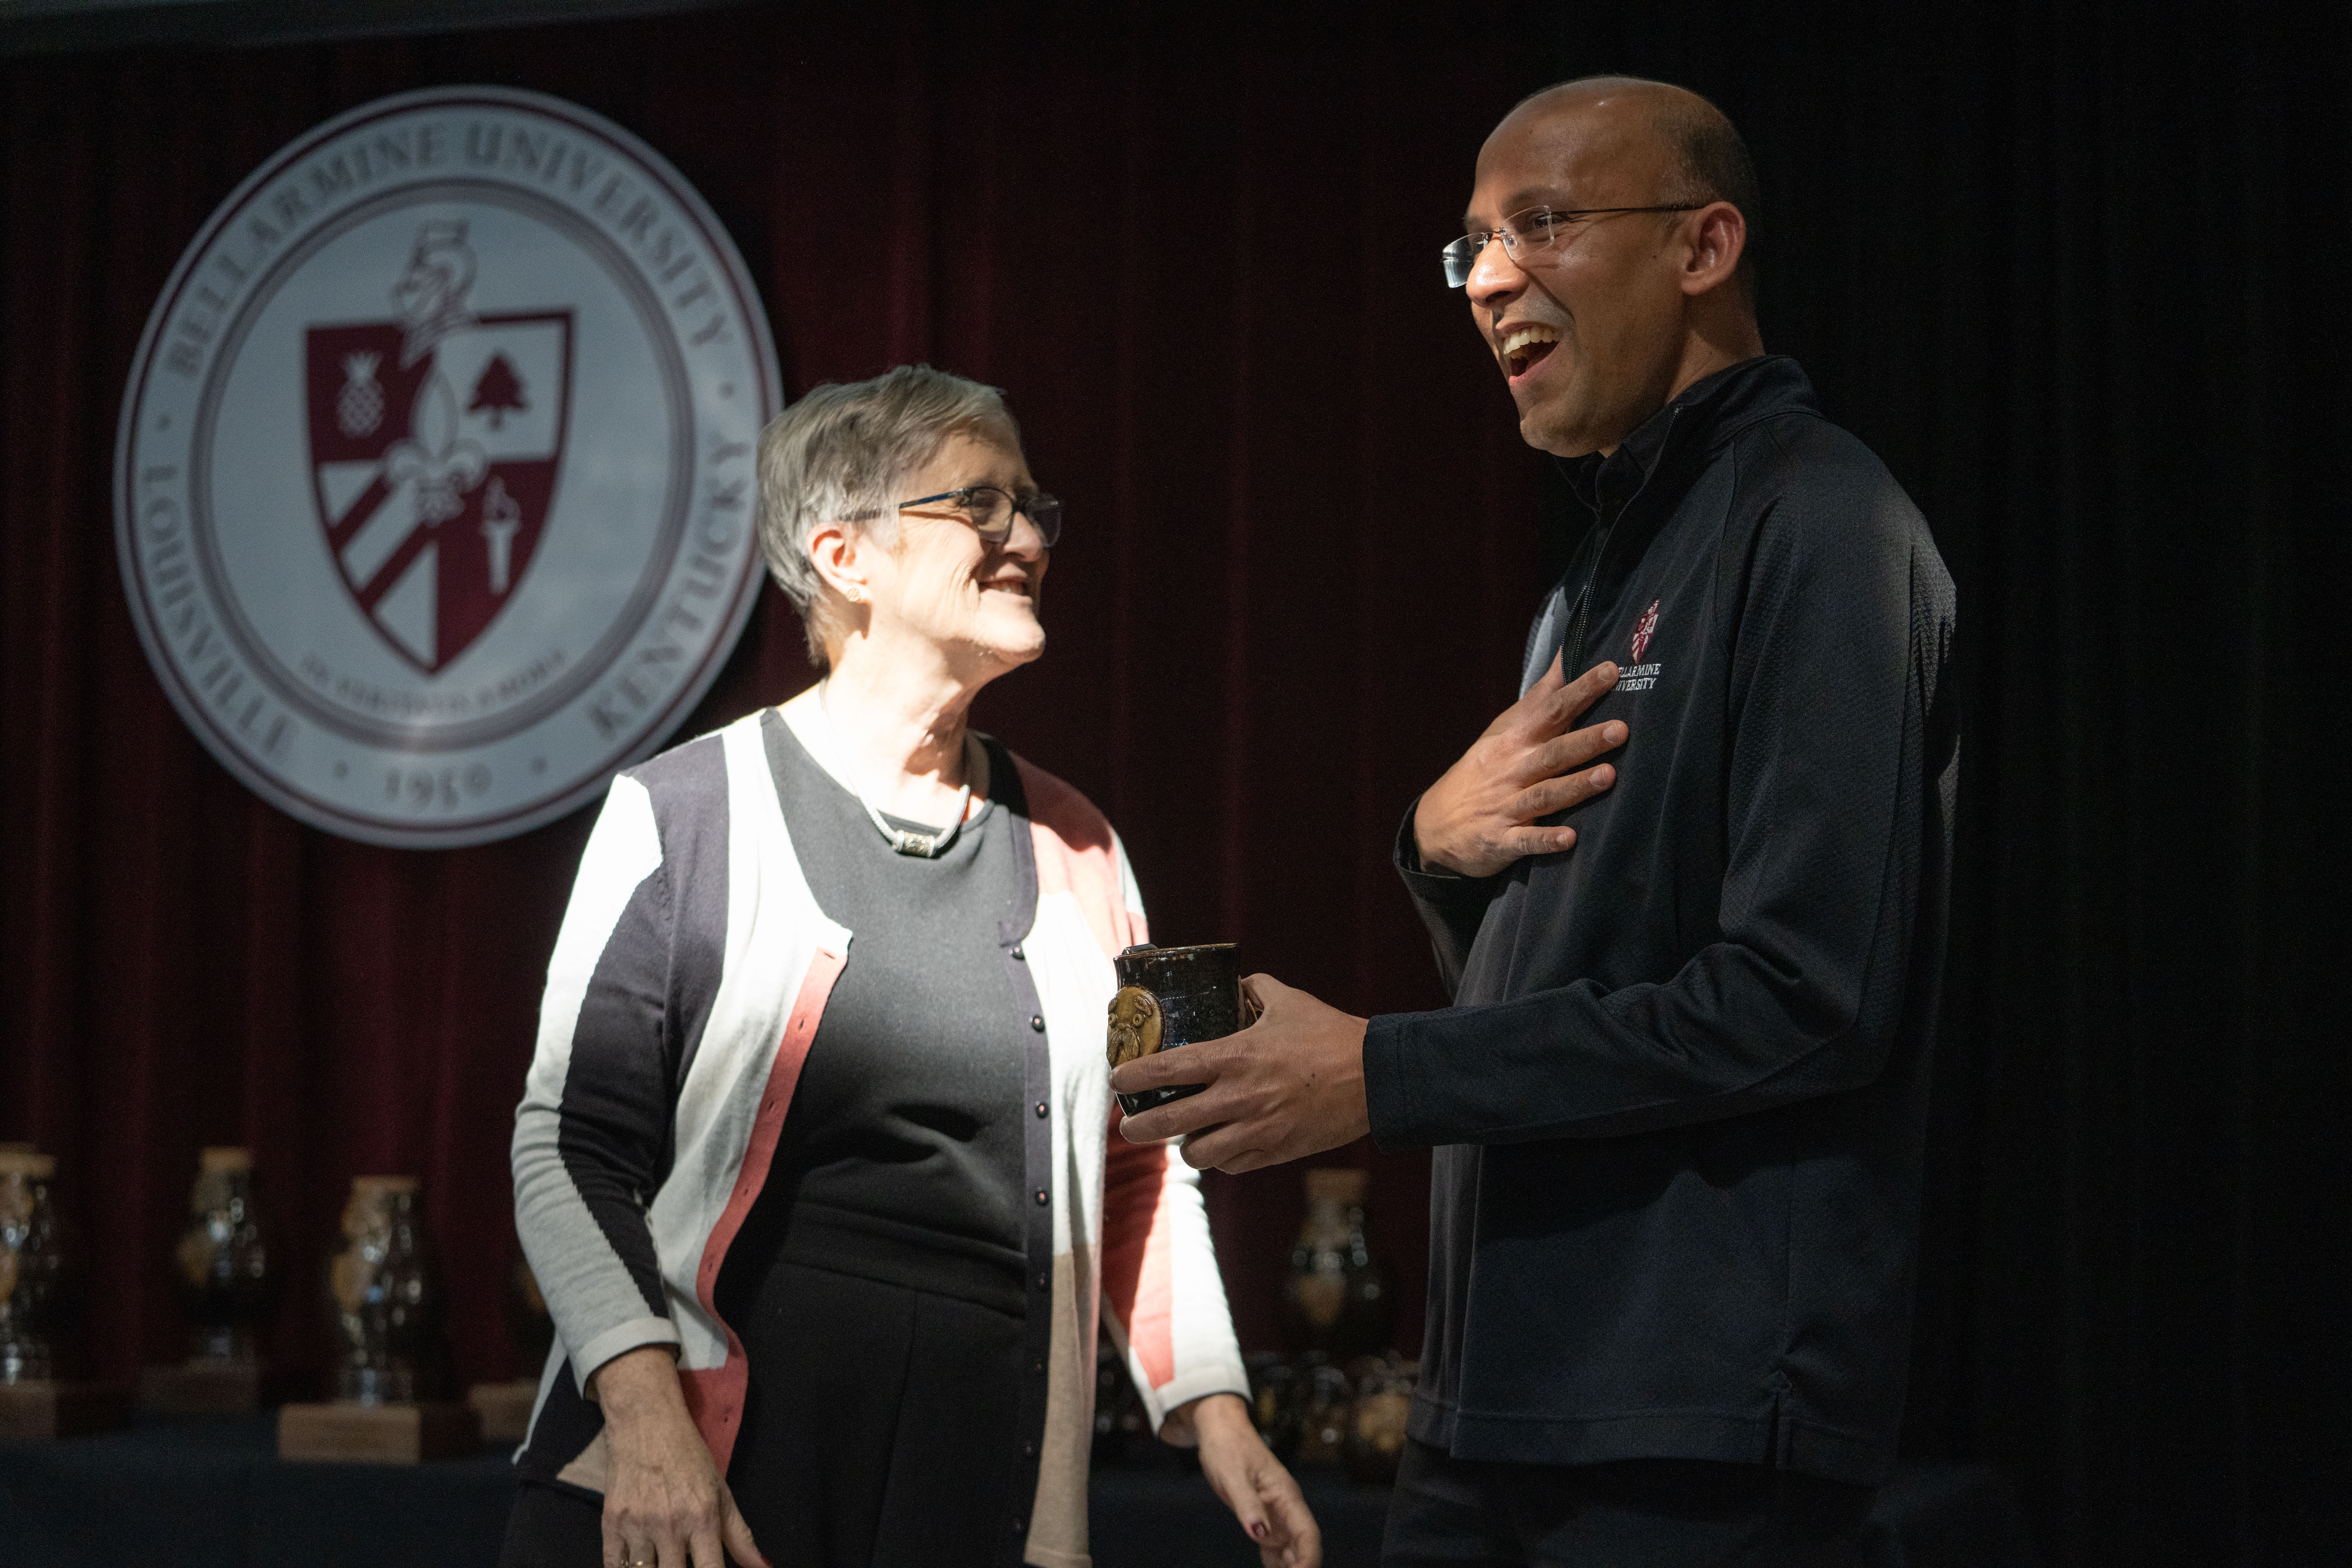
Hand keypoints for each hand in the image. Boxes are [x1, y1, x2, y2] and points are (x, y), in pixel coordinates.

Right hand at [592, 1346, 767, 1567]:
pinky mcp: (611, 1523)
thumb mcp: (721, 1493)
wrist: (646, 1423)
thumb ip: (740, 1536)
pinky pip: (614, 1565)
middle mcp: (670, 1525)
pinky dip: (624, 1566)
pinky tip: (638, 1558)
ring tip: (663, 1555)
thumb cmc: (689, 1458)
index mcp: (703, 1518)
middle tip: (682, 1559)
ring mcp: (638, 1525)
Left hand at [1112, 975, 1366, 1172]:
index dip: (1135, 1077)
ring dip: (1185, 1147)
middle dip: (1140, 1127)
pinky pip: (1231, 1166)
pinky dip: (1221, 1159)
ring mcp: (1257, 1129)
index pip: (1169, 1068)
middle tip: (1128, 1127)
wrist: (1374, 1077)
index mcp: (1236, 1056)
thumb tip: (1236, 985)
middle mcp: (1240, 1097)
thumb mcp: (1288, 1001)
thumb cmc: (1330, 1035)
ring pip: (1198, 1153)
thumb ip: (1255, 990)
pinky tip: (1222, 1146)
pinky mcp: (1275, 1152)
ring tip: (1184, 1136)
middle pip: (1171, 1121)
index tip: (1118, 1081)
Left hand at [1187, 1393, 1321, 1567]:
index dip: (1309, 1558)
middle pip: (1302, 1546)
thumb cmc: (1228, 1448)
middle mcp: (1286, 1508)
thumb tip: (1260, 1534)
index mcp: (1286, 1496)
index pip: (1307, 1533)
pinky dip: (1276, 1564)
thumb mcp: (1233, 1476)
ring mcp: (1276, 1514)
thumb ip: (1248, 1504)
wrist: (1221, 1432)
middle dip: (1301, 1567)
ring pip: (1290, 1550)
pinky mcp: (1262, 1518)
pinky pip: (1274, 1548)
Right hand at [1412, 654, 1626, 877]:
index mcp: (1516, 740)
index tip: (1611, 671)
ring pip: (1545, 795)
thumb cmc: (1484, 769)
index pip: (1552, 709)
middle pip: (1554, 753)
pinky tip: (1569, 839)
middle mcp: (1512, 771)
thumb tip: (1567, 654)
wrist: (1436, 823)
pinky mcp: (1501, 841)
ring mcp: (1506, 806)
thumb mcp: (1505, 729)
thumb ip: (1541, 697)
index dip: (1581, 690)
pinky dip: (1546, 840)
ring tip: (1609, 776)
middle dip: (1586, 741)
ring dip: (1576, 786)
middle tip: (1621, 729)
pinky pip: (1526, 841)